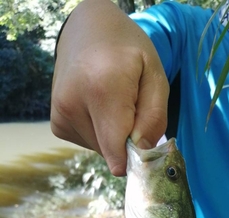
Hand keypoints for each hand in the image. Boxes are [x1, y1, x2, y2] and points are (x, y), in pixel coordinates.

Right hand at [51, 0, 168, 175]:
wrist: (89, 32)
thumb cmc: (128, 55)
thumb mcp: (155, 78)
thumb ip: (154, 118)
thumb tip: (140, 153)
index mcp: (101, 89)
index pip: (115, 150)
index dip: (135, 158)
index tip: (145, 147)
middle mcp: (72, 103)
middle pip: (112, 152)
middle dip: (128, 142)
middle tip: (131, 110)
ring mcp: (60, 114)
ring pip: (102, 150)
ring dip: (114, 136)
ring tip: (112, 104)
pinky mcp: (57, 124)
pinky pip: (90, 144)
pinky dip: (100, 134)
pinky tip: (99, 108)